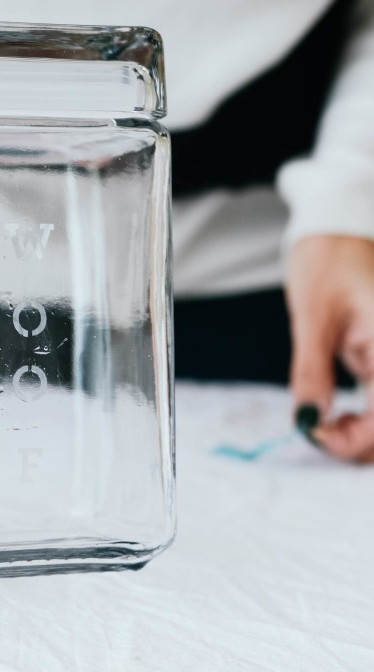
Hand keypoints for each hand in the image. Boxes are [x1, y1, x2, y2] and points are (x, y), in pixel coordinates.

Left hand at [287, 234, 373, 461]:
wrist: (339, 228)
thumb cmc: (329, 260)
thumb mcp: (313, 315)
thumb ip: (312, 371)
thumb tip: (308, 421)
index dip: (355, 440)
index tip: (314, 434)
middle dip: (358, 443)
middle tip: (315, 432)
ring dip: (361, 437)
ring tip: (323, 425)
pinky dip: (363, 422)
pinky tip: (336, 418)